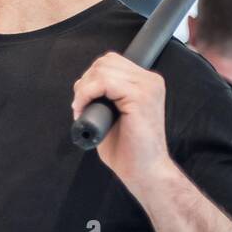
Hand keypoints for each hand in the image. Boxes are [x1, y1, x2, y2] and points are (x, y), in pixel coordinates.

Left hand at [71, 52, 170, 194]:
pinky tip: (83, 110)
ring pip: (102, 70)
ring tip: (82, 109)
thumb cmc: (128, 148)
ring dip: (84, 90)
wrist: (143, 170)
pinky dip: (86, 95)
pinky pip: (103, 83)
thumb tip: (84, 84)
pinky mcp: (140, 97)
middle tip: (80, 106)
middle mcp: (150, 81)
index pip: (111, 62)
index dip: (91, 79)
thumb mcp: (114, 113)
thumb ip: (105, 94)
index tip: (83, 101)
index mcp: (146, 82)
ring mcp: (147, 87)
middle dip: (85, 82)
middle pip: (104, 62)